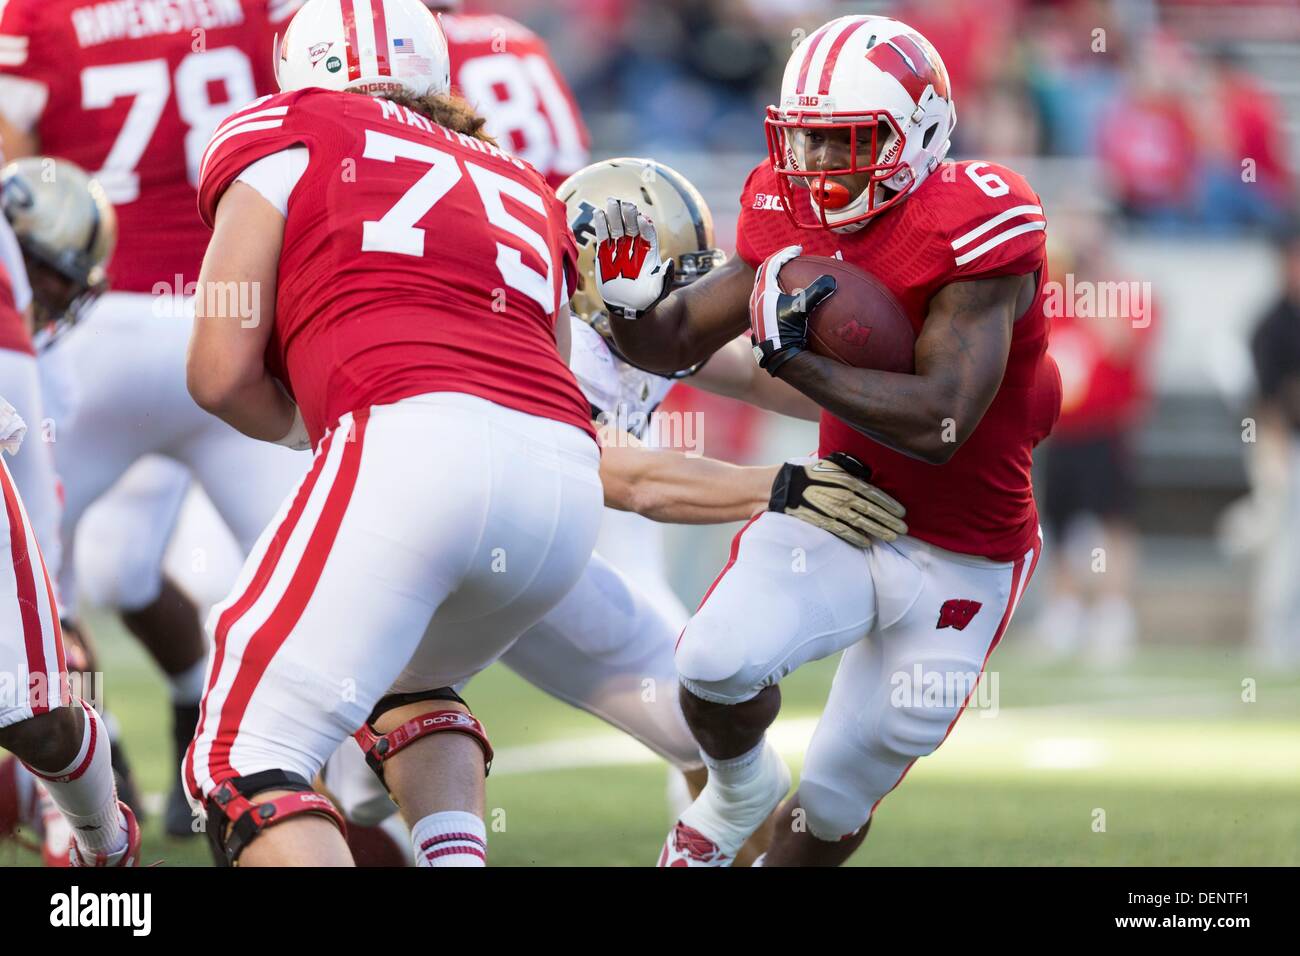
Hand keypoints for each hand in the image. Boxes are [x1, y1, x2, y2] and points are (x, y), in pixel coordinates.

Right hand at [592, 198, 673, 318]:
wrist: (628, 307)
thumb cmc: (646, 298)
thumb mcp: (659, 290)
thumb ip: (665, 277)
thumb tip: (669, 263)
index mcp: (649, 252)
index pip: (648, 234)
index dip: (645, 226)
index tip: (642, 219)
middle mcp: (635, 247)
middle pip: (632, 226)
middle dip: (629, 215)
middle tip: (626, 205)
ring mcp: (619, 248)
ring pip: (617, 228)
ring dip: (615, 215)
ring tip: (611, 202)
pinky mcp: (605, 253)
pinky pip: (603, 236)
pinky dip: (601, 225)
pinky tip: (599, 213)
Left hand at [749, 245, 835, 375]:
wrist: (775, 355)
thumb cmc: (786, 331)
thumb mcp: (801, 309)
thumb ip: (816, 292)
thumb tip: (831, 280)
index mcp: (763, 290)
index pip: (771, 263)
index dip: (785, 253)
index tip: (798, 249)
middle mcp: (756, 298)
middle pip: (764, 273)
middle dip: (778, 263)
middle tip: (791, 259)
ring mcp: (756, 310)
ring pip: (764, 287)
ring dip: (776, 279)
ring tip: (789, 277)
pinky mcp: (760, 321)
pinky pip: (767, 300)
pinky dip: (778, 294)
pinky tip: (789, 302)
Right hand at [769, 452, 906, 547]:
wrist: (781, 486)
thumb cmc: (807, 473)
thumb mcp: (830, 465)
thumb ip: (849, 469)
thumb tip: (866, 473)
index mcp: (847, 480)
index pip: (875, 494)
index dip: (890, 504)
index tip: (902, 512)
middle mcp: (843, 495)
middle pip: (872, 511)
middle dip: (890, 520)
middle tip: (904, 529)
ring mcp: (833, 510)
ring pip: (862, 523)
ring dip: (879, 531)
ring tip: (891, 537)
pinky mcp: (823, 521)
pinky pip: (844, 531)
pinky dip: (857, 538)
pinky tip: (867, 543)